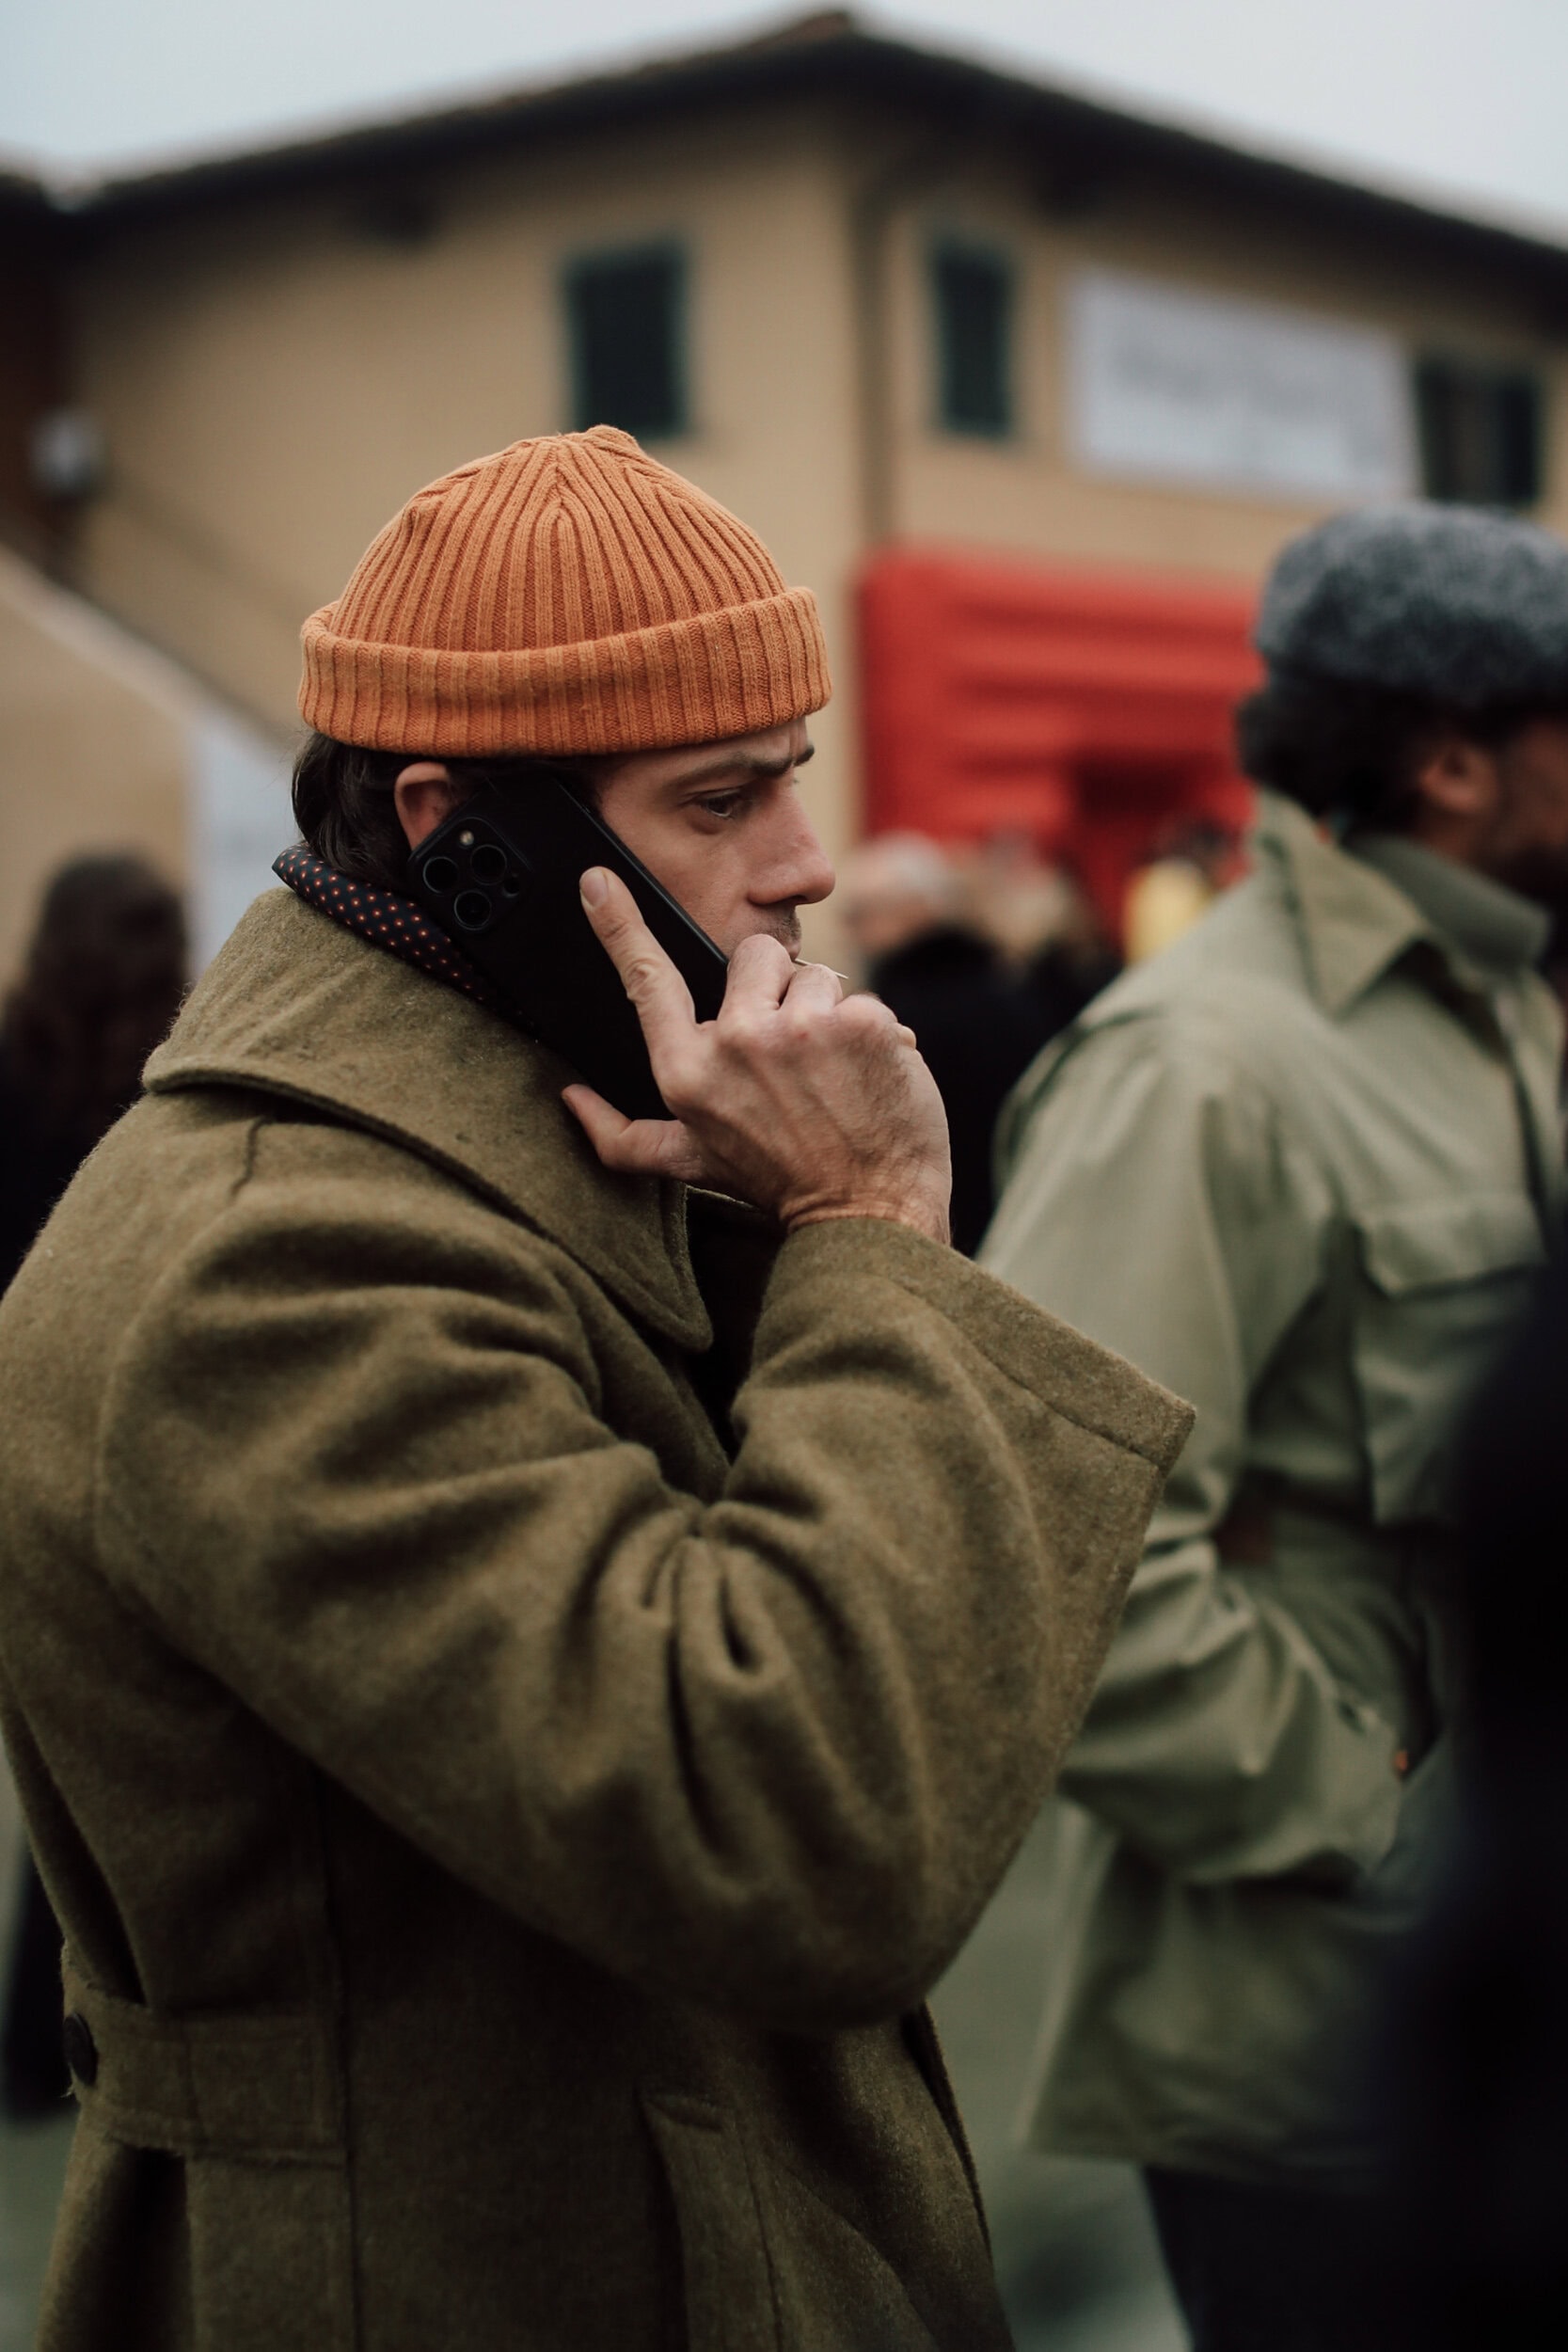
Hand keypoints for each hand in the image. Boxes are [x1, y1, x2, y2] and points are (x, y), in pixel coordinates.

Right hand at [562, 869, 951, 1242]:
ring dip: (828, 1015)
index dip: (621, 927)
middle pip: (754, 955)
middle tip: (794, 1054)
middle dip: (777, 989)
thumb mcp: (694, 1162)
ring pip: (815, 976)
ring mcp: (800, 1030)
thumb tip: (570, 1100)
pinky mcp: (861, 1024)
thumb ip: (625, 1135)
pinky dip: (874, 1035)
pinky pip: (864, 999)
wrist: (868, 1213)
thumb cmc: (781, 1184)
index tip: (597, 881)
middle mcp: (736, 1043)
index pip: (648, 982)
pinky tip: (869, 1076)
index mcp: (687, 1072)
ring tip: (833, 1074)